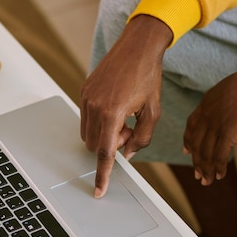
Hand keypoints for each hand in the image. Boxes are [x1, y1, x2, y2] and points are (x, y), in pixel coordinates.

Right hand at [81, 15, 172, 197]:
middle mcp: (94, 106)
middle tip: (130, 130)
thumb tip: (127, 154)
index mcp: (112, 112)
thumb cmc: (148, 76)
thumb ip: (142, 138)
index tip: (98, 191)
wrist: (137, 46)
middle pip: (95, 144)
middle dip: (112, 145)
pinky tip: (116, 107)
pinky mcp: (84, 91)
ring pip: (89, 133)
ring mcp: (86, 98)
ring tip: (124, 118)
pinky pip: (86, 118)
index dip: (102, 174)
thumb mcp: (152, 111)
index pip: (105, 152)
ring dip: (105, 134)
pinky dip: (100, 122)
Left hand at [183, 54, 236, 184]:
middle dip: (196, 161)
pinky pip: (219, 155)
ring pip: (205, 152)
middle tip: (197, 174)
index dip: (188, 141)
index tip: (187, 151)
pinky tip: (219, 175)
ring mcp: (216, 125)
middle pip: (196, 143)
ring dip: (206, 169)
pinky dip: (217, 167)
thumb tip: (230, 108)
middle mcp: (206, 115)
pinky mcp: (228, 133)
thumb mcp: (229, 90)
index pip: (191, 126)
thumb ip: (224, 102)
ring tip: (206, 180)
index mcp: (205, 104)